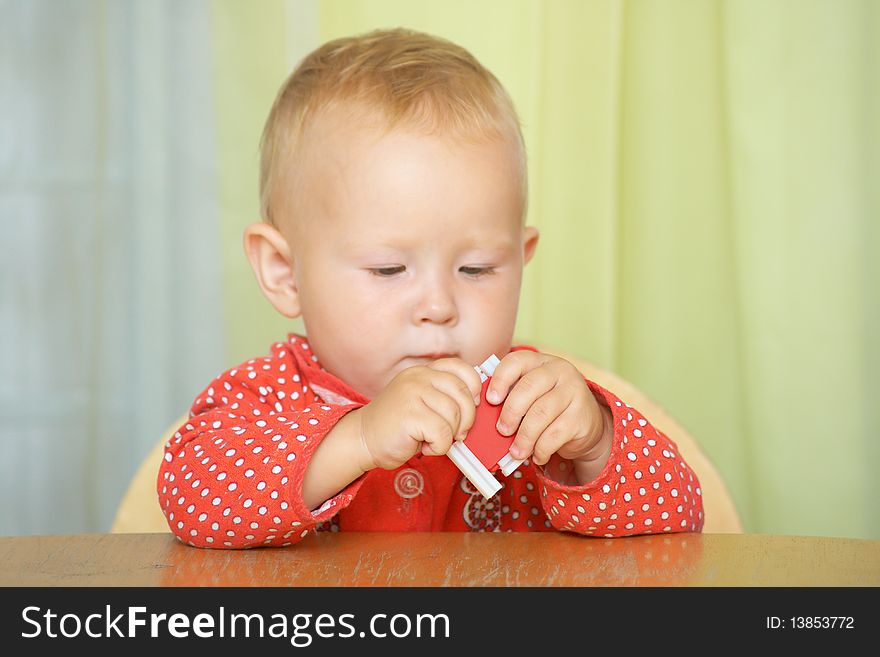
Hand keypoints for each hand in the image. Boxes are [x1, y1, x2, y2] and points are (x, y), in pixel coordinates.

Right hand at [353, 358, 482, 470]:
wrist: (362, 439)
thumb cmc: (397, 426)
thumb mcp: (422, 401)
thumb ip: (445, 397)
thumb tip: (479, 404)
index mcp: (424, 371)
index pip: (462, 368)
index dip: (473, 389)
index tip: (470, 406)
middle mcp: (418, 377)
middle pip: (464, 394)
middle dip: (467, 419)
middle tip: (455, 433)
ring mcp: (413, 393)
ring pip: (455, 415)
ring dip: (449, 436)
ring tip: (431, 439)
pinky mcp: (410, 414)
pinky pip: (443, 433)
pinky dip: (439, 446)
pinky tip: (423, 445)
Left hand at [486, 351, 612, 481]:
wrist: (586, 423)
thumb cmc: (549, 407)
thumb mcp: (532, 394)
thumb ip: (511, 396)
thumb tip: (485, 414)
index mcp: (540, 361)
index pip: (516, 362)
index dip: (500, 380)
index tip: (491, 400)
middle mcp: (560, 371)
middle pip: (527, 388)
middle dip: (510, 413)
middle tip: (502, 431)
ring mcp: (574, 391)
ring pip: (540, 414)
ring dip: (524, 437)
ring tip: (516, 451)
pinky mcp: (581, 416)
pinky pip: (554, 434)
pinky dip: (541, 449)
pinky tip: (537, 455)